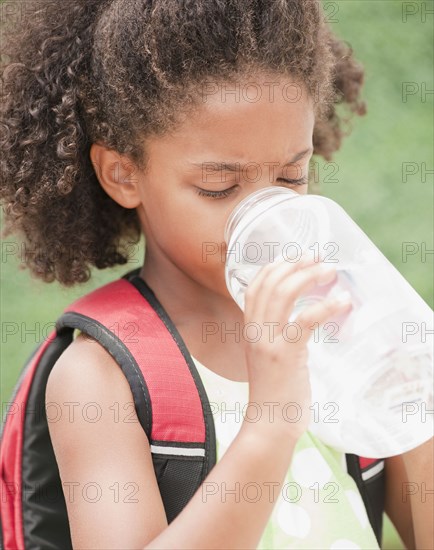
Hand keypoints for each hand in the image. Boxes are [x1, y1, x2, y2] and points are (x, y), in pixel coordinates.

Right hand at [242, 256, 351, 440]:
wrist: (268, 424)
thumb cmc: (274, 393)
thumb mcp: (268, 357)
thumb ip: (276, 336)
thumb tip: (299, 319)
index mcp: (250, 330)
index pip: (254, 287)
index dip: (274, 267)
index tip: (295, 257)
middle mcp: (255, 331)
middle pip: (270, 284)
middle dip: (295, 264)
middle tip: (317, 257)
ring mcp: (268, 342)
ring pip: (283, 294)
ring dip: (308, 277)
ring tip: (329, 271)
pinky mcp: (286, 354)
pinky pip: (305, 320)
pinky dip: (325, 307)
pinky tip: (342, 302)